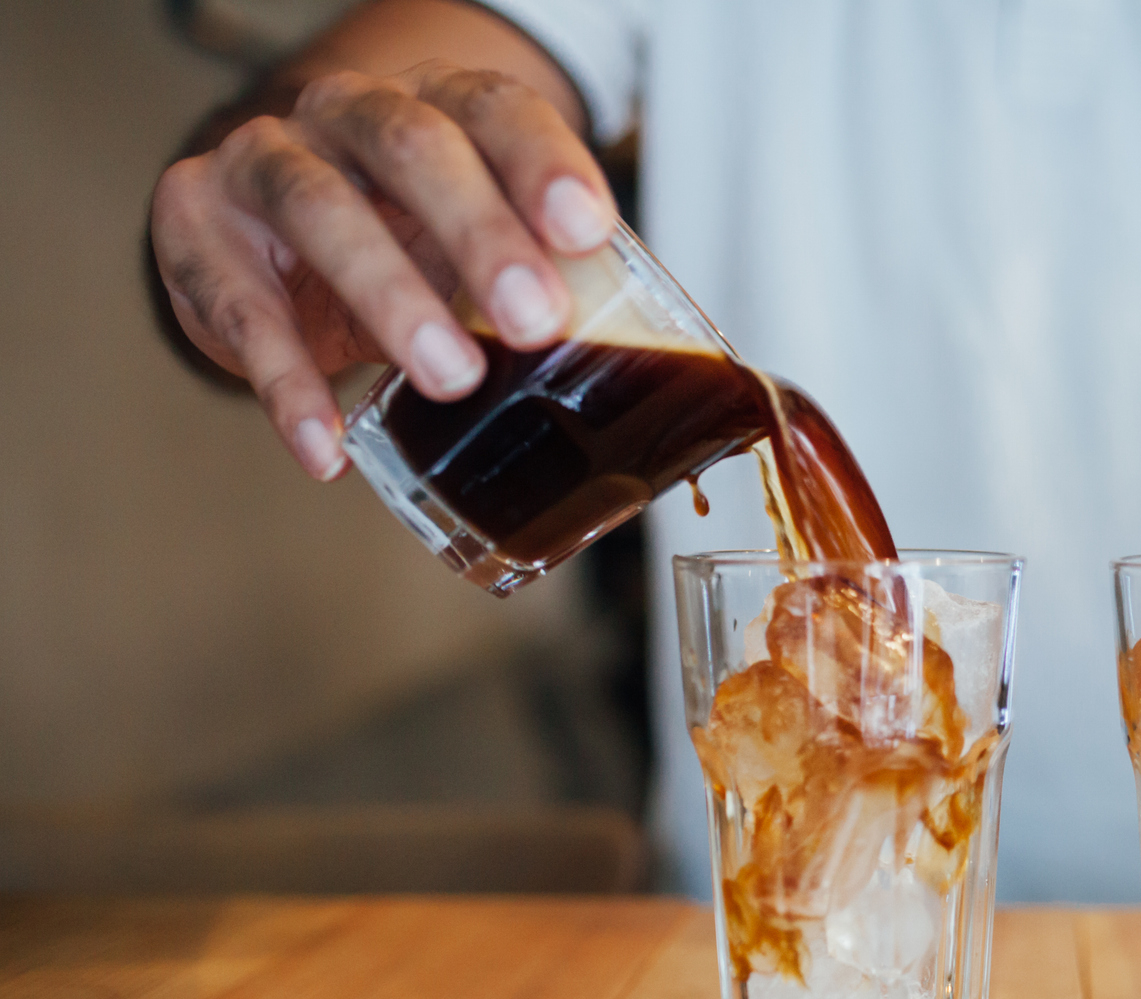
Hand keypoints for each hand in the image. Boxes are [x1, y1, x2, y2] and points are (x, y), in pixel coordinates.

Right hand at [149, 62, 616, 479]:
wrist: (262, 240)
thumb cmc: (397, 242)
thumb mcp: (473, 252)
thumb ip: (540, 286)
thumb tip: (640, 381)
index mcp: (438, 109)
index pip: (496, 111)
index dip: (544, 165)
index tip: (587, 229)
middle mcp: (350, 117)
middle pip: (415, 147)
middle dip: (481, 235)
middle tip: (534, 320)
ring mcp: (266, 162)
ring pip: (323, 207)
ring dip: (391, 297)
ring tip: (448, 377)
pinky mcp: (198, 227)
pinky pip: (244, 309)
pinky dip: (289, 386)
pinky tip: (326, 445)